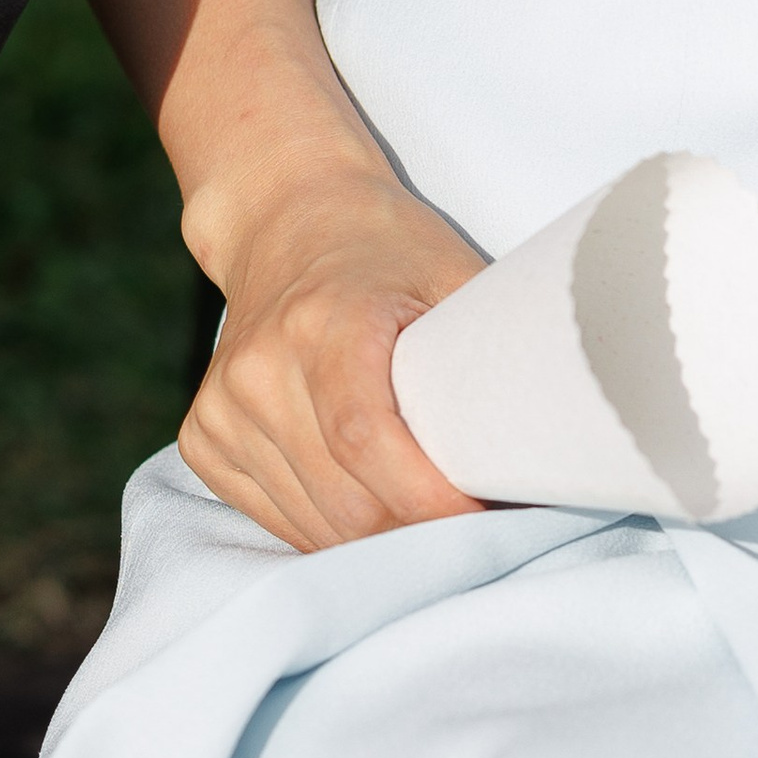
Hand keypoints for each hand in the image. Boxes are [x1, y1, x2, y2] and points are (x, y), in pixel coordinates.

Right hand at [184, 162, 489, 549]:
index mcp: (322, 323)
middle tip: (480, 528)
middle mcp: (259, 368)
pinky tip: (369, 501)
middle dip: (419, 534)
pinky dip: (331, 529)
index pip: (365, 439)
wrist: (286, 213)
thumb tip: (553, 432)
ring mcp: (223, 408)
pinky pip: (278, 518)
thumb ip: (488, 348)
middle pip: (344, 502)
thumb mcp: (449, 272)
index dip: (428, 500)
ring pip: (313, 525)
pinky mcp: (204, 439)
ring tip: (433, 521)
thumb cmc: (386, 244)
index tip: (487, 518)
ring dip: (379, 543)